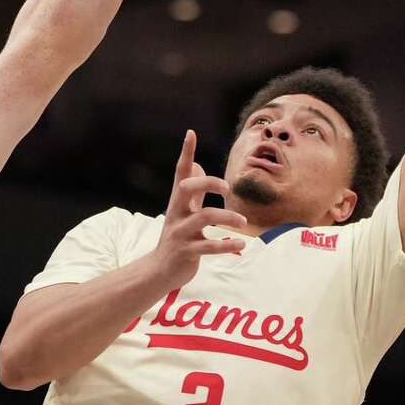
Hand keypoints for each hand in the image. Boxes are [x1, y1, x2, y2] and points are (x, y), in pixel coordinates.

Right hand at [151, 131, 248, 287]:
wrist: (160, 270)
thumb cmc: (176, 238)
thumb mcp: (183, 212)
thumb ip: (193, 192)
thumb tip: (197, 165)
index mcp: (178, 202)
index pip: (181, 173)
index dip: (186, 153)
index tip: (191, 133)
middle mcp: (177, 213)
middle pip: (187, 188)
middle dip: (207, 182)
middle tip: (227, 187)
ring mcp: (181, 233)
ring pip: (204, 217)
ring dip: (227, 217)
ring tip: (243, 222)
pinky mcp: (187, 251)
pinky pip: (209, 246)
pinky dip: (227, 245)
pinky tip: (242, 244)